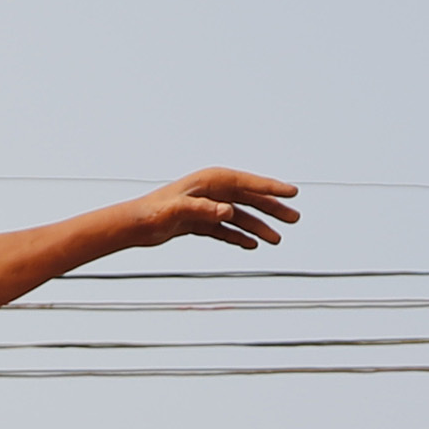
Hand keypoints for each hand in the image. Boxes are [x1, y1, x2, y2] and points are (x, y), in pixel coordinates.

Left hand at [120, 168, 301, 254]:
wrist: (134, 225)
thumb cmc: (152, 213)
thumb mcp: (177, 210)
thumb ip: (203, 210)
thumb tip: (229, 212)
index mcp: (211, 182)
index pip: (248, 184)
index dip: (272, 188)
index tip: (292, 192)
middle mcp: (212, 192)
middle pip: (250, 199)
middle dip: (273, 209)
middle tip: (294, 218)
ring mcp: (208, 208)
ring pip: (241, 217)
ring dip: (259, 227)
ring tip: (276, 240)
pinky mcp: (201, 223)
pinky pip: (227, 230)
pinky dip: (240, 237)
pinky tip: (252, 245)